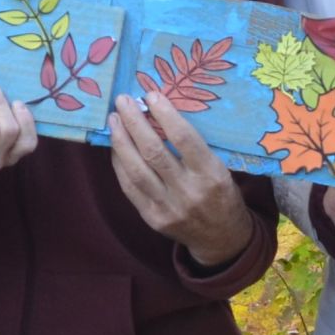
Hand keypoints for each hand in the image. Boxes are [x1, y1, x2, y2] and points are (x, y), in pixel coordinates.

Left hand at [111, 93, 252, 268]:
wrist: (222, 238)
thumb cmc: (222, 194)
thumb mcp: (221, 168)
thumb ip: (195, 148)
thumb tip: (160, 113)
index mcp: (212, 175)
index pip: (184, 139)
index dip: (165, 114)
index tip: (151, 95)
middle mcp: (189, 191)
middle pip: (154, 152)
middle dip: (135, 122)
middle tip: (123, 101)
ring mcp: (168, 207)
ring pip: (137, 170)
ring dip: (121, 141)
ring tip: (113, 120)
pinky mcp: (153, 218)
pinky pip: (130, 187)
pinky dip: (120, 164)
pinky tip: (115, 146)